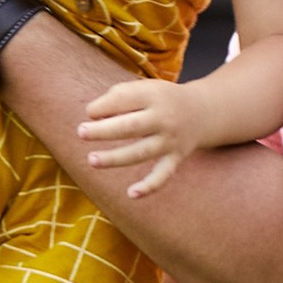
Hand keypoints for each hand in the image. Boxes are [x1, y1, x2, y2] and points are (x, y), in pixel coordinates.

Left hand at [78, 75, 196, 202]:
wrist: (202, 111)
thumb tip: (95, 118)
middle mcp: (163, 119)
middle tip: (81, 132)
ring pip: (141, 153)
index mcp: (153, 96)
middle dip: (104, 131)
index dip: (103, 106)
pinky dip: (149, 187)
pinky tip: (131, 195)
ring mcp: (170, 141)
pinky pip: (163, 175)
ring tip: (92, 160)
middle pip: (131, 127)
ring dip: (115, 158)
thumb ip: (119, 97)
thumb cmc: (160, 99)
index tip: (90, 113)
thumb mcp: (144, 88)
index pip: (125, 99)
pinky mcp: (176, 158)